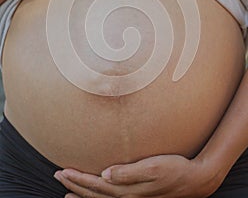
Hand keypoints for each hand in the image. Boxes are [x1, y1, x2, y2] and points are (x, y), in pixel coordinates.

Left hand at [54, 155, 221, 197]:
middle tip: (58, 176)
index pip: (96, 186)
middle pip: (95, 194)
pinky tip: (96, 194)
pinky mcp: (139, 196)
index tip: (62, 171)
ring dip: (83, 195)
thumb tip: (105, 174)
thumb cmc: (174, 169)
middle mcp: (128, 197)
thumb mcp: (153, 167)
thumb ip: (129, 172)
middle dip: (75, 186)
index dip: (78, 179)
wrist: (194, 180)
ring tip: (67, 194)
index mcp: (128, 190)